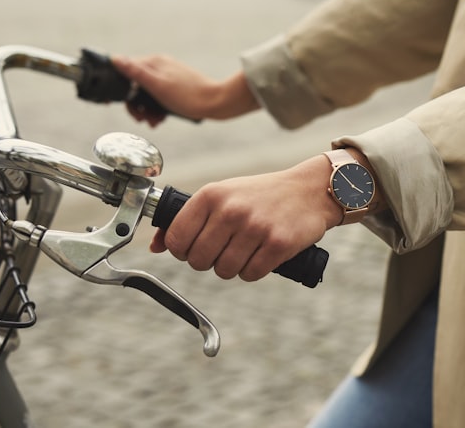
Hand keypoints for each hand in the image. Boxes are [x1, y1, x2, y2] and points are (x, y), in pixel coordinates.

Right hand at [111, 55, 259, 126]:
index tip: (113, 103)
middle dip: (135, 104)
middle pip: (136, 85)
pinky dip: (157, 110)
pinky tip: (160, 120)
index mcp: (154, 62)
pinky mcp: (176, 89)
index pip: (126, 71)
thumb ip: (136, 72)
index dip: (119, 88)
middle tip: (140, 118)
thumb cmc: (188, 95)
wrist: (217, 103)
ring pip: (148, 94)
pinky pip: (160, 99)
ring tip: (153, 122)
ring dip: (147, 110)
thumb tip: (115, 58)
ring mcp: (169, 78)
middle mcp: (160, 67)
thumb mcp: (158, 85)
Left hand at [151, 155, 342, 280]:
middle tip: (224, 251)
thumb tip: (155, 246)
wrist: (309, 191)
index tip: (194, 248)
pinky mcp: (278, 244)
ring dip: (233, 268)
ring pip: (224, 271)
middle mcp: (231, 210)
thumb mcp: (224, 195)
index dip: (183, 250)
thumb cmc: (261, 195)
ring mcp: (255, 227)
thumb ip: (190, 218)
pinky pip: (251, 274)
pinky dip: (254, 271)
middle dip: (209, 262)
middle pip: (199, 260)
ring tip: (245, 252)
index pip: (177, 239)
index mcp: (212, 195)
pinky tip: (261, 256)